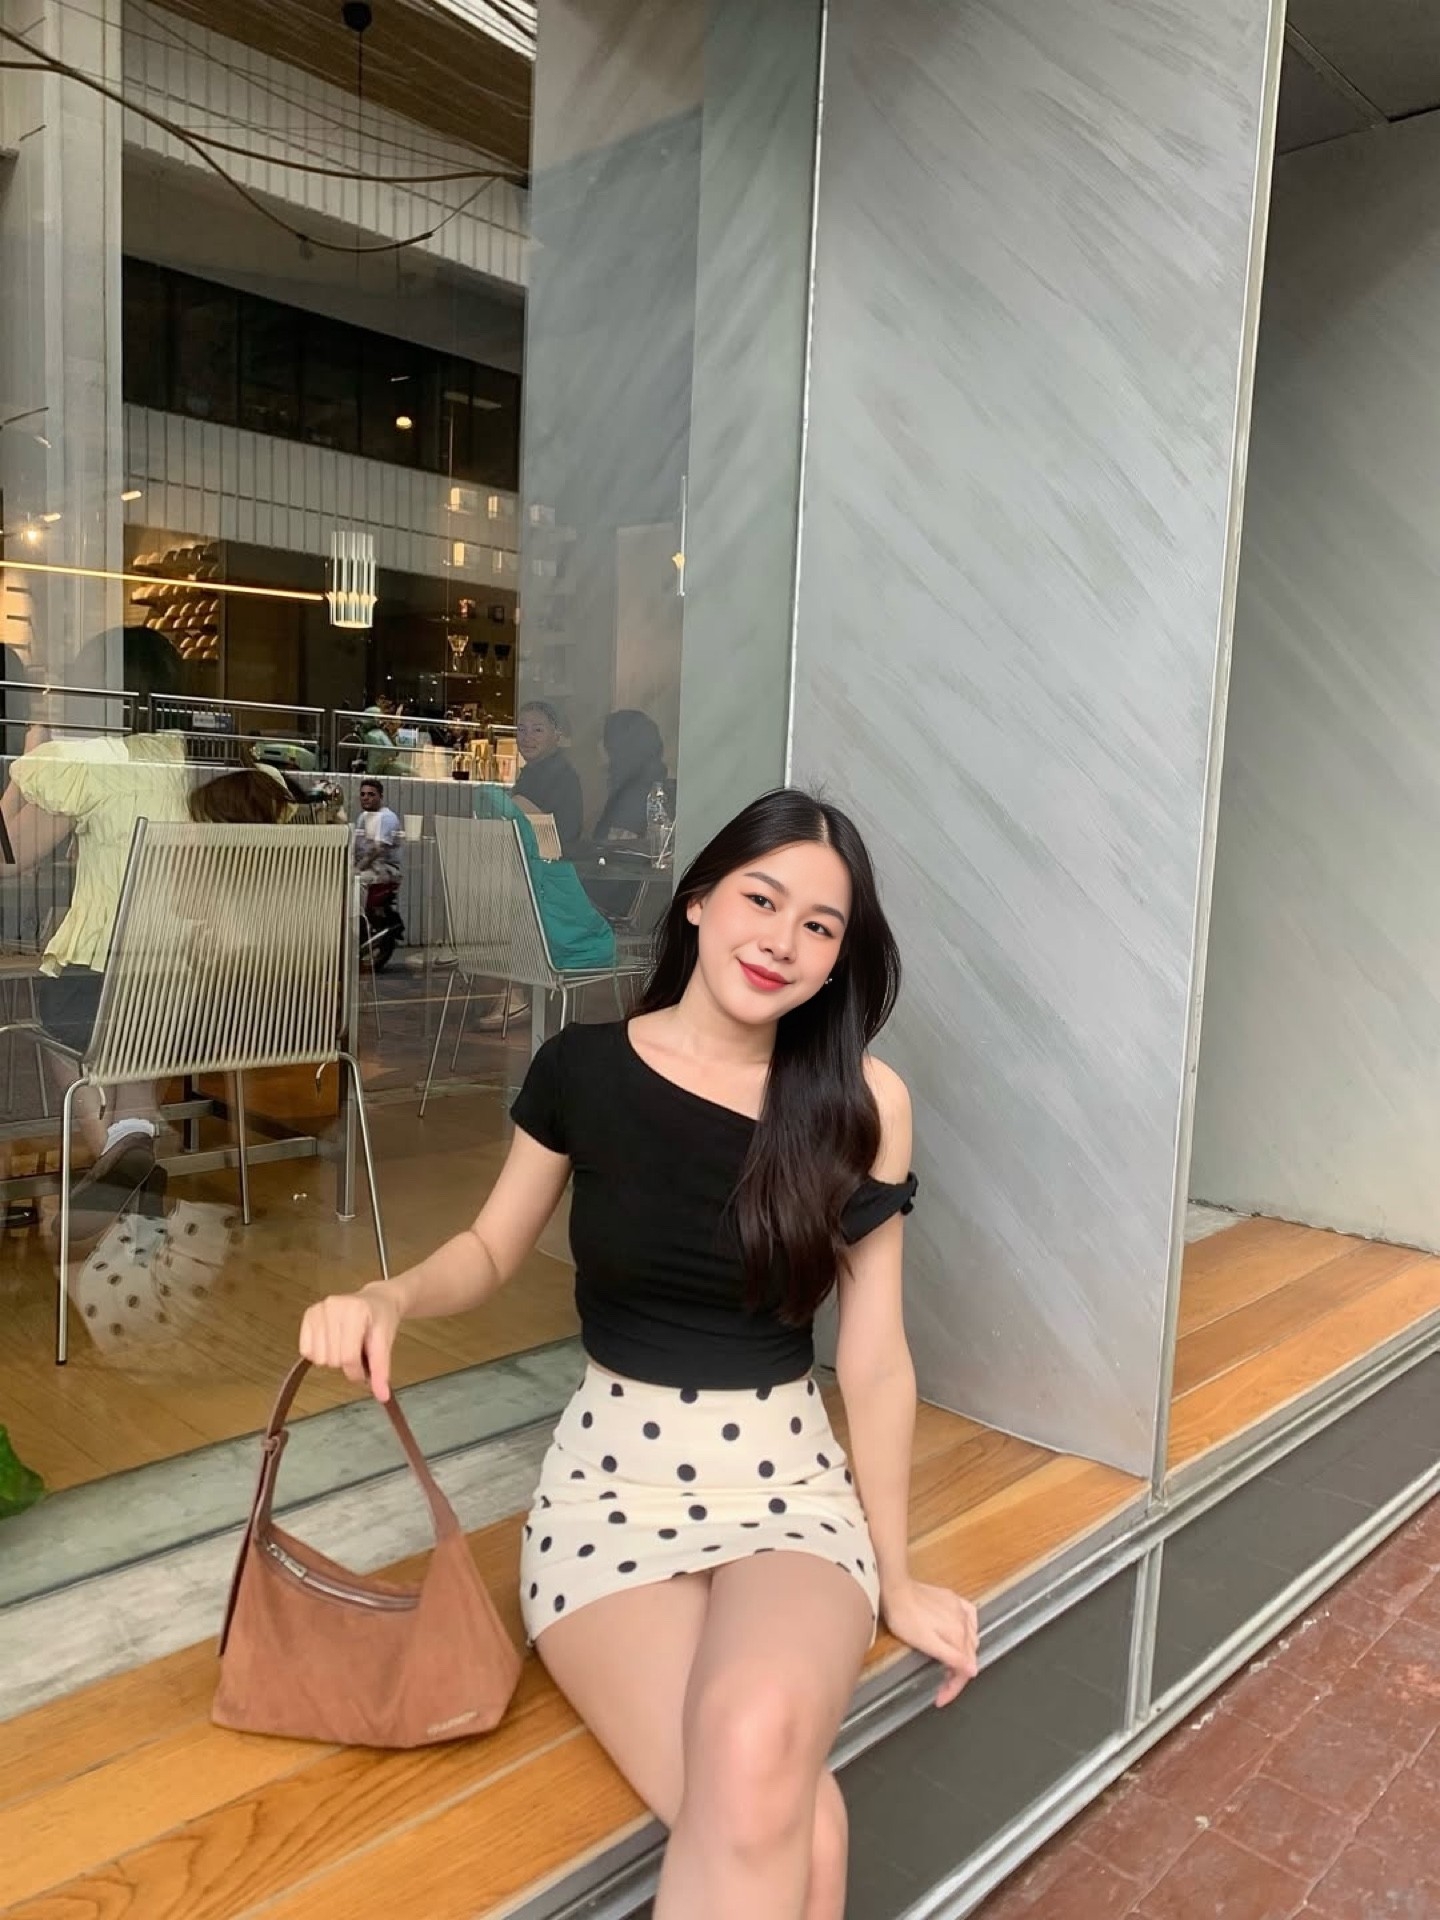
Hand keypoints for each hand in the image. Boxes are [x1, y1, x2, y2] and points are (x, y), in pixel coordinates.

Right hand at [298, 1282, 401, 1401]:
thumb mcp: (386, 1344)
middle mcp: (333, 1306)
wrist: (378, 1300)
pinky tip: (332, 1342)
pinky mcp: (309, 1313)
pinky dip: (319, 1353)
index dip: (357, 1372)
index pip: (348, 1357)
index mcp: (355, 1311)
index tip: (365, 1371)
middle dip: (347, 1364)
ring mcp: (319, 1309)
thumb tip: (382, 1396)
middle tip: (358, 1352)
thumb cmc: (382, 1321)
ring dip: (333, 1359)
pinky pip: (306, 1350)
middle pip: (332, 1359)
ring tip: (346, 1345)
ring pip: (318, 1357)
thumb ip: (381, 1370)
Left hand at [881, 1579, 979, 1706]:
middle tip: (942, 1684)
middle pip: (969, 1655)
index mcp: (957, 1633)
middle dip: (957, 1673)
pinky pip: (969, 1618)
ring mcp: (959, 1608)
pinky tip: (961, 1634)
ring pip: (971, 1638)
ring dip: (963, 1654)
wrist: (894, 1588)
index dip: (954, 1687)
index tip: (941, 1698)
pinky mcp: (952, 1599)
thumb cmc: (904, 1616)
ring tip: (949, 1664)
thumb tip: (972, 1669)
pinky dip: (968, 1631)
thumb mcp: (925, 1643)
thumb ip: (951, 1656)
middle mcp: (963, 1620)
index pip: (965, 1668)